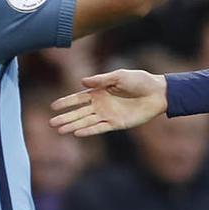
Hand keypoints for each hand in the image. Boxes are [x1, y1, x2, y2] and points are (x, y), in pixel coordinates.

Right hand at [50, 69, 166, 136]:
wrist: (157, 93)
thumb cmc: (139, 81)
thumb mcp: (120, 76)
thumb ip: (101, 80)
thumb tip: (82, 81)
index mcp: (100, 91)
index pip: (78, 98)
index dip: (66, 102)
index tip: (53, 106)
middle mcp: (101, 104)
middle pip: (79, 112)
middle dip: (65, 117)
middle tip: (51, 123)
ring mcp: (108, 115)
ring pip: (86, 121)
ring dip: (73, 126)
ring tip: (59, 130)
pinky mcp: (116, 123)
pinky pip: (99, 128)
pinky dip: (88, 130)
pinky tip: (77, 133)